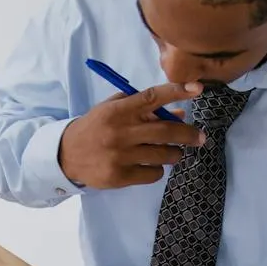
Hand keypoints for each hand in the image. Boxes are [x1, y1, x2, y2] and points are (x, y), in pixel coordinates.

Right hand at [59, 82, 205, 187]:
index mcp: (119, 110)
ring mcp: (120, 155)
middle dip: (189, 134)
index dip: (177, 92)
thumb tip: (179, 113)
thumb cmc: (96, 127)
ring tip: (174, 152)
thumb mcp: (114, 110)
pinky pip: (153, 174)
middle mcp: (121, 131)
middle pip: (166, 130)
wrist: (66, 155)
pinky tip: (151, 165)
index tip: (198, 90)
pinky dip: (157, 170)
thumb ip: (143, 109)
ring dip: (175, 153)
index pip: (153, 97)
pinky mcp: (120, 176)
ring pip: (163, 154)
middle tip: (200, 137)